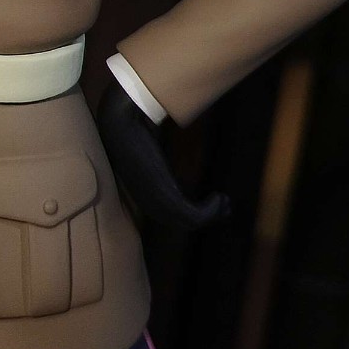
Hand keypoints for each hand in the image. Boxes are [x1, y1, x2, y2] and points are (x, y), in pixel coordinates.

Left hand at [96, 81, 230, 229]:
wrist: (123, 125)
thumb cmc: (132, 132)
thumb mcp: (148, 152)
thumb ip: (157, 161)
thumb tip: (172, 155)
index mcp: (143, 195)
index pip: (169, 216)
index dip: (192, 213)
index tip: (210, 204)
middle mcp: (149, 204)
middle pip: (183, 223)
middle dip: (207, 216)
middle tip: (225, 205)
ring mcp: (158, 203)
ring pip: (191, 222)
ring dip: (213, 214)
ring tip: (225, 201)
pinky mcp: (168, 197)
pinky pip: (195, 216)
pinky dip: (211, 210)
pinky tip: (219, 196)